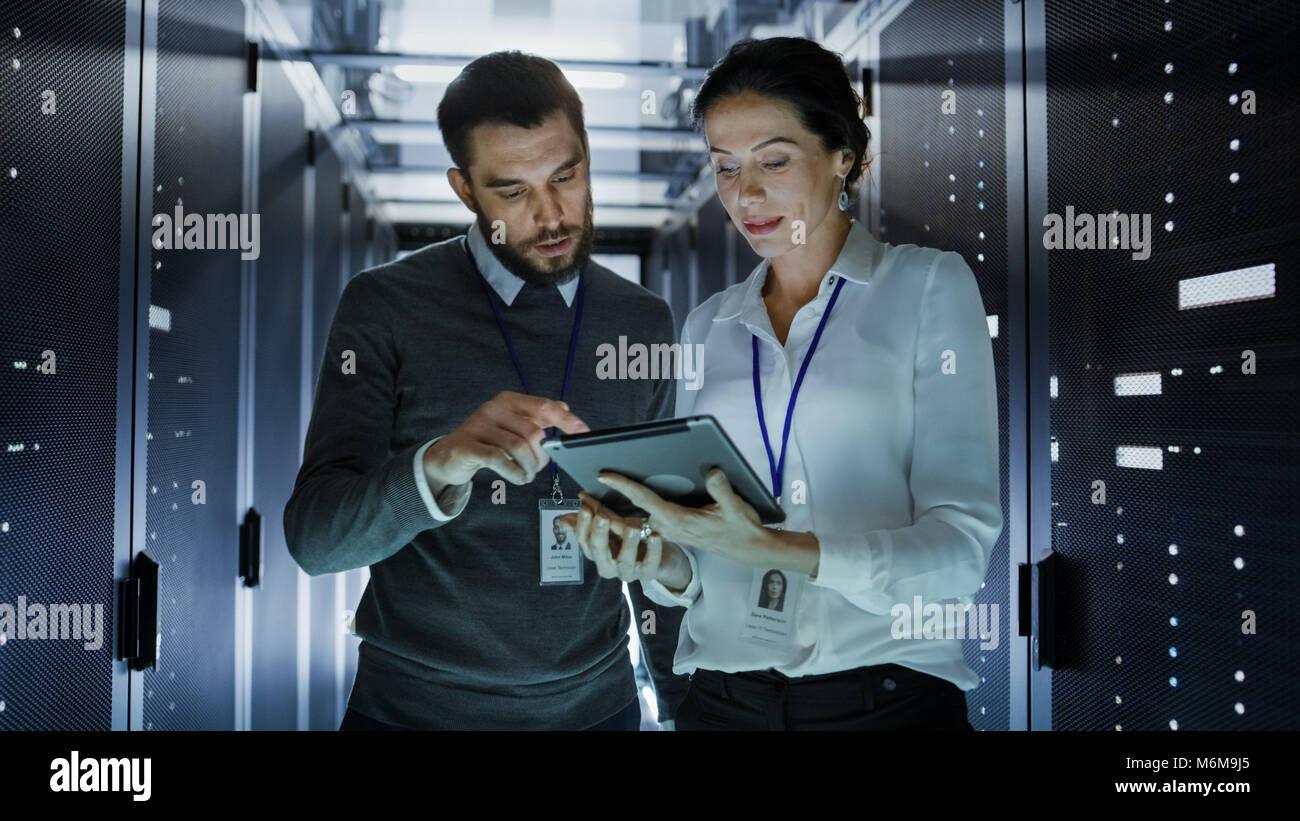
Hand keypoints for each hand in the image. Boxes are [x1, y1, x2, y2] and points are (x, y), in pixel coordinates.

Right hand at [423, 391, 588, 486]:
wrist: (449, 455)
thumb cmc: (487, 440)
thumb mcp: (512, 425)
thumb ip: (537, 417)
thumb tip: (565, 409)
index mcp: (509, 400)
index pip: (544, 407)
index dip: (566, 421)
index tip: (584, 432)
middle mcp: (493, 408)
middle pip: (533, 433)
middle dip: (542, 456)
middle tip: (537, 467)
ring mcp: (478, 425)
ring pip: (519, 447)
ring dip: (529, 467)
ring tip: (527, 475)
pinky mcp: (468, 446)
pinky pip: (500, 460)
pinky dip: (515, 472)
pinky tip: (518, 477)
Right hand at [556, 492, 691, 590]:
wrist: (661, 557)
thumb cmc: (631, 540)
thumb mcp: (611, 527)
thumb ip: (591, 520)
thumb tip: (563, 520)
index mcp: (597, 553)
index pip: (584, 540)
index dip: (583, 525)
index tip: (585, 508)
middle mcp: (609, 565)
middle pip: (599, 552)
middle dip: (599, 534)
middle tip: (602, 517)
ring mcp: (628, 572)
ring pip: (624, 561)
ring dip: (627, 544)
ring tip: (632, 527)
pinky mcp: (648, 574)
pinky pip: (650, 564)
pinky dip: (653, 551)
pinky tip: (655, 536)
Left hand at [595, 468, 765, 564]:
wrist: (748, 549)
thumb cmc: (741, 528)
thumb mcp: (737, 508)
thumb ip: (722, 490)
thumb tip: (712, 471)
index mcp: (679, 520)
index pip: (646, 500)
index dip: (624, 486)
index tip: (604, 476)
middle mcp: (669, 527)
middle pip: (631, 513)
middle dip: (606, 503)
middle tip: (581, 491)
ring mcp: (668, 530)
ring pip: (634, 520)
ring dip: (611, 511)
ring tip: (587, 497)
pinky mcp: (671, 530)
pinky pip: (642, 522)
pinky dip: (624, 516)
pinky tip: (610, 507)